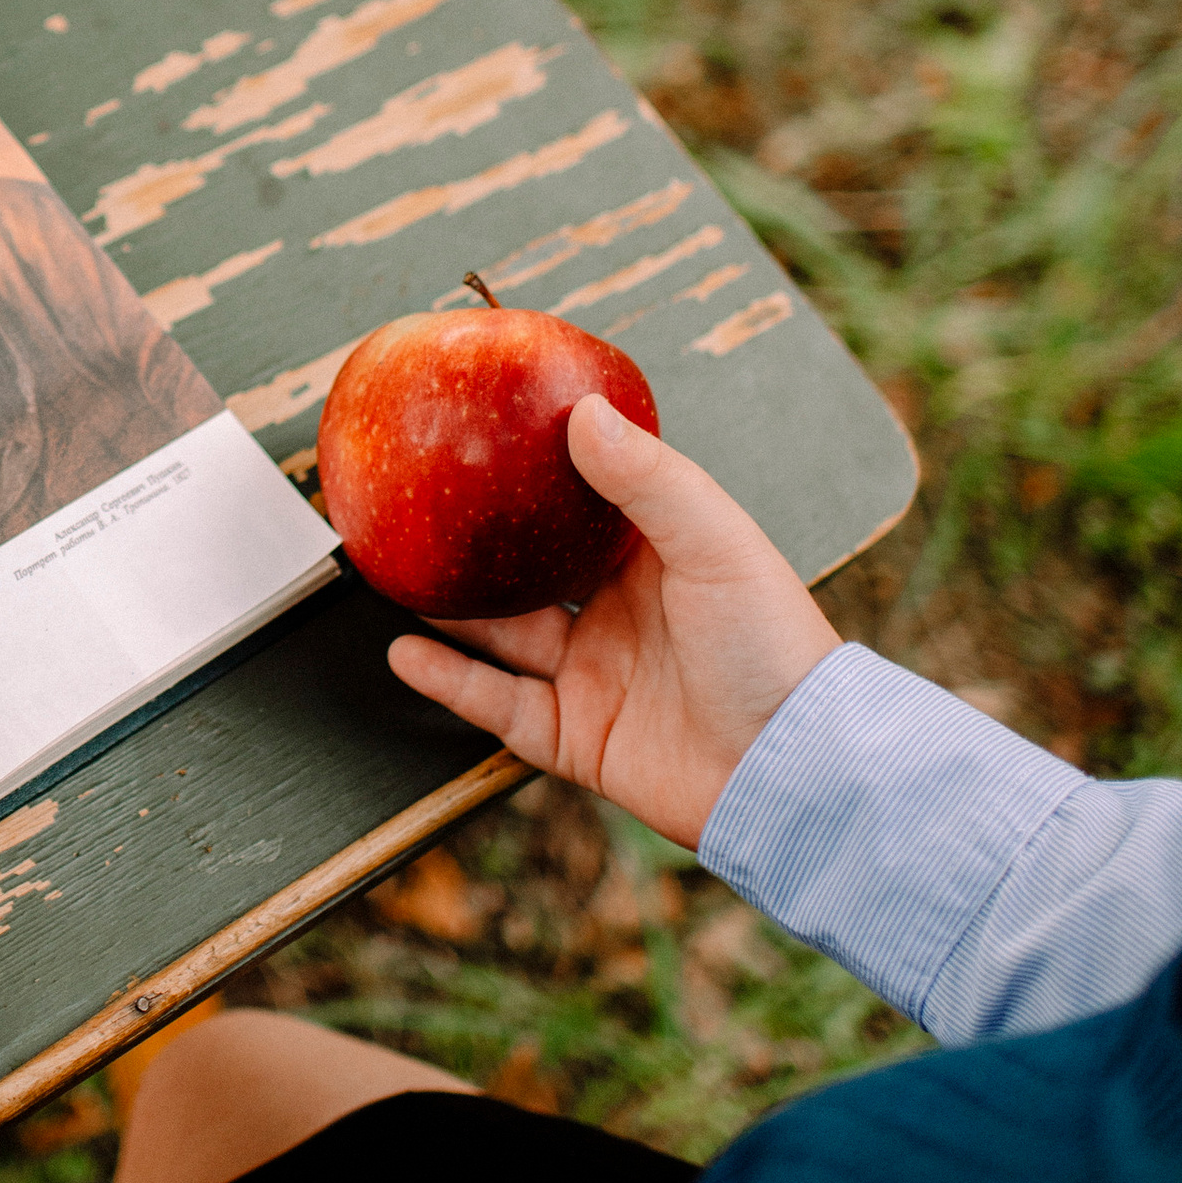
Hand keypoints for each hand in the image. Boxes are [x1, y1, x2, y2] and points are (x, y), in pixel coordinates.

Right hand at [385, 394, 837, 851]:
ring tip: (391, 572)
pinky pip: (498, 706)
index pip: (588, 505)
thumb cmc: (773, 649)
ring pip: (503, 635)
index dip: (541, 471)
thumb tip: (583, 410)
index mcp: (659, 562)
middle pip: (532, 571)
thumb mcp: (716, 543)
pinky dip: (450, 680)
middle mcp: (621, 616)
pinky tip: (405, 652)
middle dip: (479, 542)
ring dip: (450, 608)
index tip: (486, 431)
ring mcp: (594, 677)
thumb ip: (648, 478)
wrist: (790, 772)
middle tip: (420, 503)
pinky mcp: (576, 738)